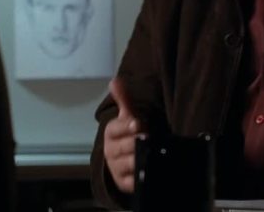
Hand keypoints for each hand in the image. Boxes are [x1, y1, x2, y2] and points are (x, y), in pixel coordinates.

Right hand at [103, 77, 143, 193]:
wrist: (123, 161)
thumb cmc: (128, 134)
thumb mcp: (127, 117)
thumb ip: (124, 99)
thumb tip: (114, 80)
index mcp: (110, 133)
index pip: (115, 129)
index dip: (127, 126)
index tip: (138, 123)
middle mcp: (110, 151)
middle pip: (125, 146)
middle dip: (138, 143)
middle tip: (150, 139)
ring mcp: (117, 168)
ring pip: (130, 163)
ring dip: (142, 159)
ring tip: (153, 155)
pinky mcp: (124, 183)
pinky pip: (134, 181)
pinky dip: (142, 177)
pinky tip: (152, 171)